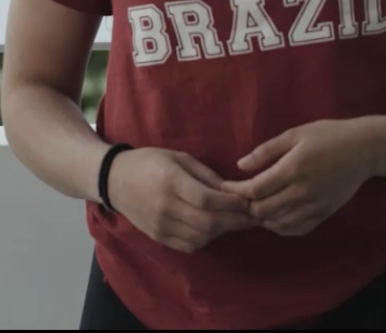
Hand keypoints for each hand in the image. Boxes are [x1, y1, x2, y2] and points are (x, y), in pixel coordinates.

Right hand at [108, 148, 251, 253]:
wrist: (115, 180)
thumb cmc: (149, 161)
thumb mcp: (178, 157)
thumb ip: (205, 174)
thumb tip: (231, 188)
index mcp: (171, 182)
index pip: (207, 199)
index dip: (232, 202)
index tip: (249, 199)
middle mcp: (165, 207)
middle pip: (207, 222)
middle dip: (235, 220)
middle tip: (253, 214)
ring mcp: (161, 226)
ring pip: (201, 237)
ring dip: (223, 231)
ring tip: (238, 220)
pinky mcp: (159, 237)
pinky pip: (189, 245)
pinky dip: (207, 239)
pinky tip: (216, 228)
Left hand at [222, 119, 371, 236]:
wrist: (363, 149)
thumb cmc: (327, 135)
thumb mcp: (295, 134)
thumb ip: (266, 150)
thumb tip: (240, 165)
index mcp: (292, 169)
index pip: (255, 189)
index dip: (236, 190)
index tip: (225, 186)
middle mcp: (302, 192)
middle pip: (263, 211)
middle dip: (247, 206)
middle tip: (240, 197)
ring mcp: (314, 206)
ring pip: (278, 224)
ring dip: (262, 218)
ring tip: (256, 206)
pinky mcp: (324, 214)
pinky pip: (297, 229)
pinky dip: (281, 227)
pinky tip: (276, 217)